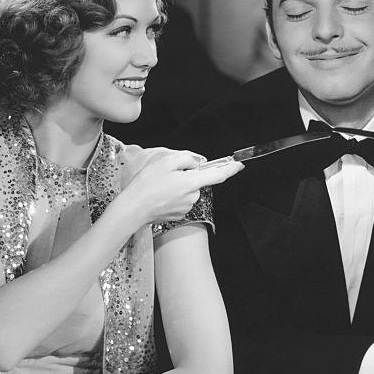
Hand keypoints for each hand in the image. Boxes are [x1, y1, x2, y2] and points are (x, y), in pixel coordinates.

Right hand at [120, 150, 242, 225]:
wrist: (133, 209)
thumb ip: (186, 158)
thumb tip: (196, 162)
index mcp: (191, 182)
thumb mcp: (166, 162)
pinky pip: (181, 200)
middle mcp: (192, 197)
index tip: (239, 165)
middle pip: (197, 181)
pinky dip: (173, 196)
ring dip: (179, 186)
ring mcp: (186, 207)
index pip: (218, 175)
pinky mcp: (179, 215)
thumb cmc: (146, 185)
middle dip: (188, 176)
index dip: (231, 169)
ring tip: (160, 186)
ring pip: (189, 191)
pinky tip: (160, 195)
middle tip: (168, 174)